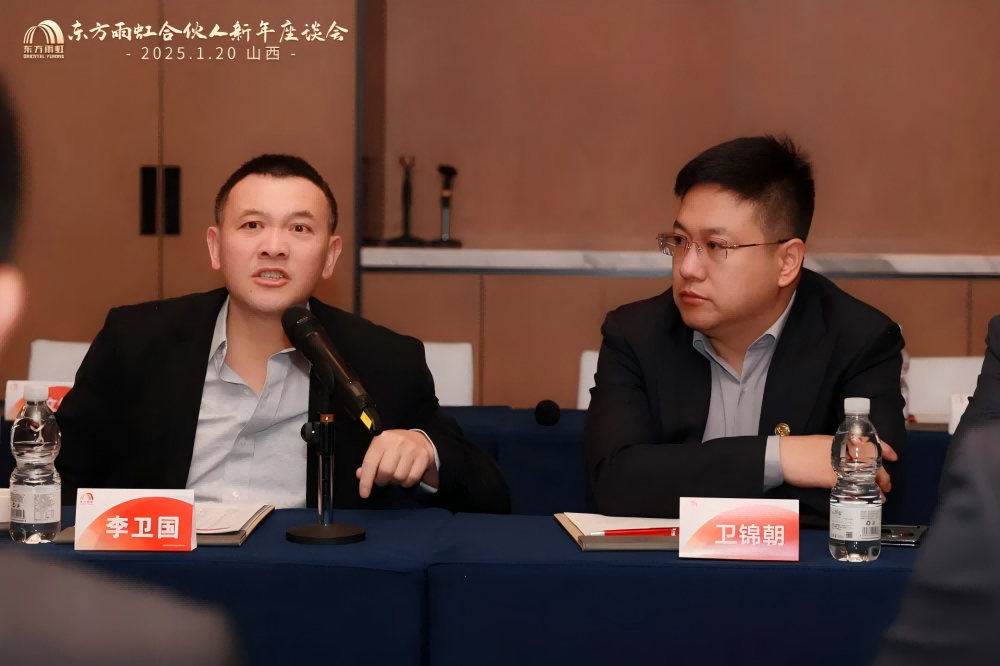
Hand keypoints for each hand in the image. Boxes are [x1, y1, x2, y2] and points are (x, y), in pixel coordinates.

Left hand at [356, 430, 438, 497]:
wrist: (418, 438)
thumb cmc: (394, 446)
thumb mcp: (379, 450)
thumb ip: (369, 463)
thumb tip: (360, 476)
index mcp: (382, 439)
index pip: (370, 463)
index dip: (366, 481)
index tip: (364, 494)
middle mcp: (397, 442)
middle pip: (386, 472)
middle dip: (382, 481)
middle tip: (383, 480)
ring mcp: (411, 449)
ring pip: (399, 477)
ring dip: (395, 482)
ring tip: (395, 476)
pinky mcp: (423, 456)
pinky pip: (412, 478)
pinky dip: (407, 483)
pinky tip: (405, 477)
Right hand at [780, 435, 897, 499]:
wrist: (780, 455)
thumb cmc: (796, 450)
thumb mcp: (820, 444)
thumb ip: (835, 451)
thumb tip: (845, 462)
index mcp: (839, 440)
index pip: (868, 442)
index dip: (884, 449)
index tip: (894, 457)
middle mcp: (841, 451)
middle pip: (870, 462)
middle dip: (882, 474)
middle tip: (887, 483)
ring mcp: (836, 464)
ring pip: (863, 475)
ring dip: (875, 487)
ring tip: (880, 496)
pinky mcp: (829, 477)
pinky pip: (850, 486)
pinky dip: (861, 494)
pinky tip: (866, 499)